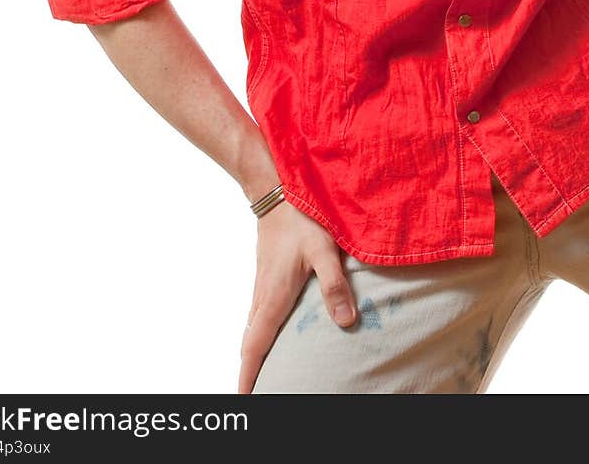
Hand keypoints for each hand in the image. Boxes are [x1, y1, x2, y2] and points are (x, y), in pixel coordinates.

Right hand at [238, 197, 357, 393]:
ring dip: (253, 352)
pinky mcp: (265, 276)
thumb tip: (346, 321)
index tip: (243, 399)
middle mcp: (263, 296)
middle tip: (254, 393)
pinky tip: (269, 335)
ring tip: (261, 373)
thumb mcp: (324, 250)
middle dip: (249, 370)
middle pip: (250, 343)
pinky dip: (257, 334)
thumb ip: (334, 284)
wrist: (277, 189)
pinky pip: (256, 316)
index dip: (248, 375)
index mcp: (274, 297)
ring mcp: (261, 286)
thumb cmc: (302, 218)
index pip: (255, 346)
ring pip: (252, 329)